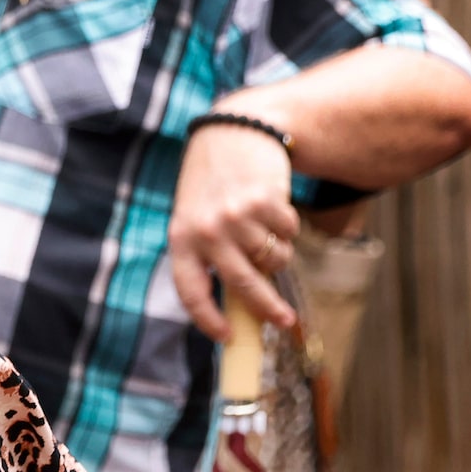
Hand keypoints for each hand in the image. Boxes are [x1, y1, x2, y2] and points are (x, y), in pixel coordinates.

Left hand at [169, 116, 299, 340]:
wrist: (233, 132)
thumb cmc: (213, 186)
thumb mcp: (196, 219)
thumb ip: (209, 256)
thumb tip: (239, 307)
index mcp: (181, 240)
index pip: (191, 292)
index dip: (207, 320)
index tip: (226, 338)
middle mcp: (206, 232)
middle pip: (243, 285)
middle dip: (268, 308)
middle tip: (285, 322)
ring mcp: (236, 217)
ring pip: (273, 260)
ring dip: (278, 253)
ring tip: (264, 229)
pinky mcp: (265, 202)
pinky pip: (289, 234)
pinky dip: (288, 227)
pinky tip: (272, 206)